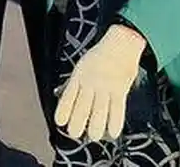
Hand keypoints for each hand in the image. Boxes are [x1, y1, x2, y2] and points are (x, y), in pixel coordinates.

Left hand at [54, 24, 146, 141]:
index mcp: (79, 75)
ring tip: (93, 137)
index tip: (60, 122)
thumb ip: (71, 82)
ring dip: (96, 125)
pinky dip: (115, 121)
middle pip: (83, 105)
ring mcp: (106, 85)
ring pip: (100, 109)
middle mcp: (91, 82)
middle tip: (74, 134)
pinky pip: (118, 108)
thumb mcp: (81, 66)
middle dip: (78, 121)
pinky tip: (112, 133)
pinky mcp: (121, 89)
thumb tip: (58, 94)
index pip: (69, 95)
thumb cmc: (99, 56)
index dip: (64, 109)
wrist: (122, 42)